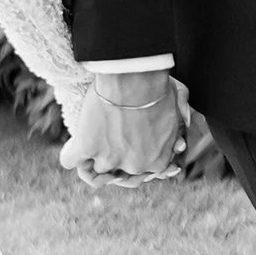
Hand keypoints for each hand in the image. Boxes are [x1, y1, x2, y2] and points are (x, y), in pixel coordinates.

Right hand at [60, 72, 186, 182]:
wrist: (136, 80)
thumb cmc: (159, 88)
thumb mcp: (179, 106)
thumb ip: (181, 119)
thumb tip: (184, 127)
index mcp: (158, 161)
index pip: (144, 175)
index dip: (136, 160)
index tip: (134, 147)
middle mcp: (134, 166)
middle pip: (118, 175)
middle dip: (116, 160)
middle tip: (112, 140)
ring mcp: (110, 159)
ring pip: (94, 172)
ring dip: (92, 159)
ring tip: (93, 141)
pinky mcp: (88, 147)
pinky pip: (71, 160)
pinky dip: (71, 155)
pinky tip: (76, 145)